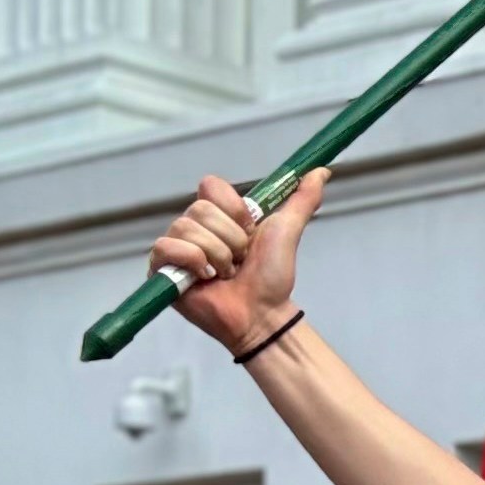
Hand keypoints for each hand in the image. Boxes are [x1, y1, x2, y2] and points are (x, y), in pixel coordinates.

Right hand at [149, 170, 328, 356]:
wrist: (262, 314)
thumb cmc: (271, 277)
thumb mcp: (287, 230)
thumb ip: (302, 200)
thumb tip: (321, 171)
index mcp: (218, 214)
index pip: (210, 185)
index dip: (233, 210)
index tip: (249, 231)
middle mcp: (194, 226)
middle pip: (201, 209)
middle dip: (230, 240)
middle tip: (239, 261)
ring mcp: (176, 247)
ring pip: (187, 228)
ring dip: (217, 256)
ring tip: (224, 275)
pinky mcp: (162, 268)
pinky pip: (166, 247)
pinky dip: (192, 262)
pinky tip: (204, 280)